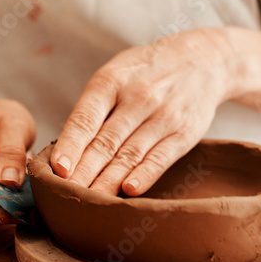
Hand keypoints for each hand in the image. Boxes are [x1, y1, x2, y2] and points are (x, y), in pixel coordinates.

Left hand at [50, 28, 235, 195]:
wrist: (202, 58)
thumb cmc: (145, 72)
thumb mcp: (116, 74)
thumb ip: (93, 109)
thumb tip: (67, 152)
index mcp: (111, 81)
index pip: (86, 119)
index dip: (70, 145)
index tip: (58, 169)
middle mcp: (137, 98)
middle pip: (105, 142)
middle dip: (84, 173)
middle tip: (67, 197)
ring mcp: (163, 116)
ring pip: (129, 155)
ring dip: (108, 182)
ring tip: (91, 202)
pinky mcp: (184, 132)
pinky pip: (161, 157)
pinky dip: (145, 175)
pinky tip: (130, 190)